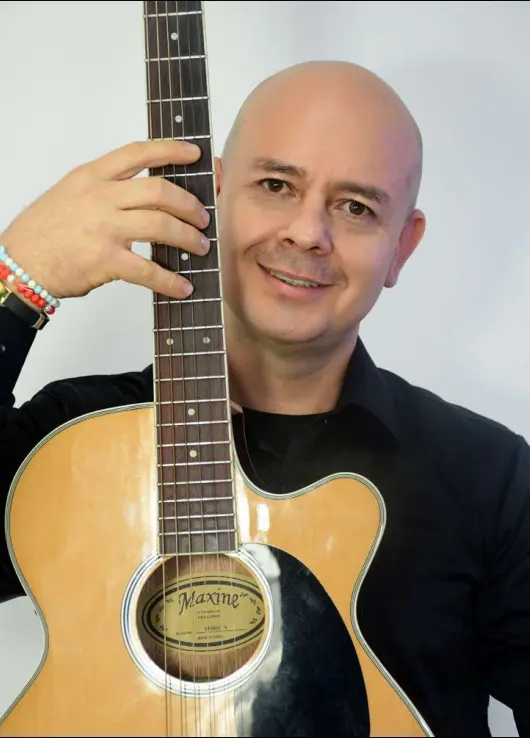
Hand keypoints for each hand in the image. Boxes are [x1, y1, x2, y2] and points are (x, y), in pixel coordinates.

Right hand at [0, 139, 209, 300]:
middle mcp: (100, 197)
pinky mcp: (106, 260)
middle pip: (159, 191)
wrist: (18, 262)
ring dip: (188, 238)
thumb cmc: (43, 232)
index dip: (170, 150)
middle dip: (189, 205)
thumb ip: (105, 190)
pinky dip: (170, 280)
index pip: (137, 153)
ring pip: (161, 226)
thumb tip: (147, 200)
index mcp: (91, 176)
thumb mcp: (70, 194)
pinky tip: (182, 286)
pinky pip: (148, 270)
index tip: (194, 154)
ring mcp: (104, 228)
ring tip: (200, 247)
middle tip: (202, 217)